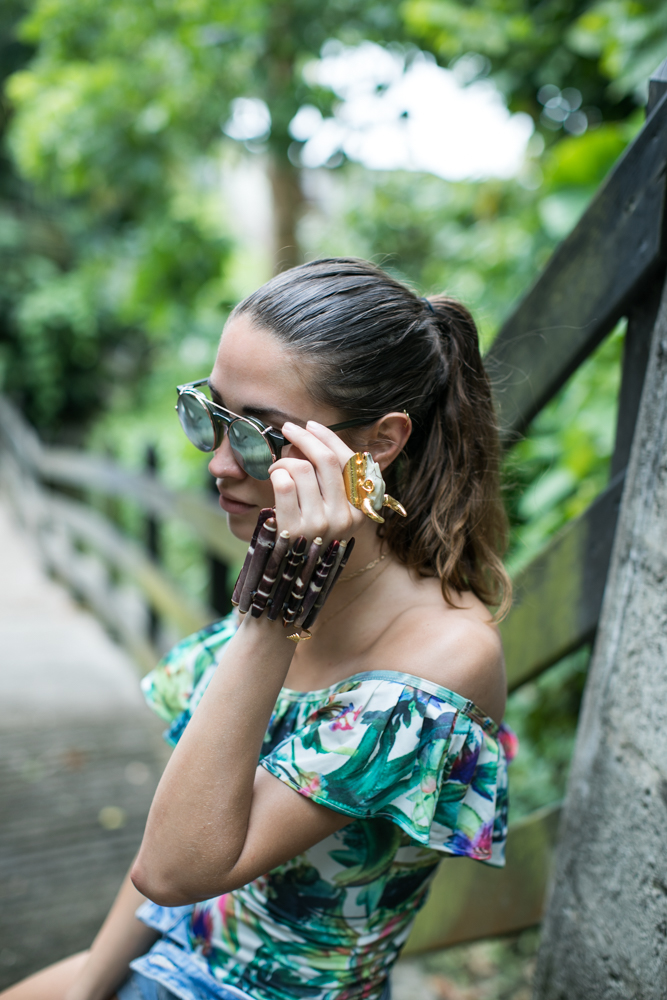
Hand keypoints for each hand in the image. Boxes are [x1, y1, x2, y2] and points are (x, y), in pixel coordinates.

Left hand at [268, 421, 363, 543]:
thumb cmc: (310, 532)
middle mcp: (345, 517)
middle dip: (303, 437)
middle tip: (287, 429)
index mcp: (361, 509)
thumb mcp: (332, 508)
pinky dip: (275, 474)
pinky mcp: (294, 529)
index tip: (310, 425)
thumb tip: (306, 438)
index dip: (328, 437)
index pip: (349, 460)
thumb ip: (328, 476)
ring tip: (278, 470)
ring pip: (302, 469)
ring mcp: (320, 524)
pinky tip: (274, 480)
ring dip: (284, 461)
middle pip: (325, 460)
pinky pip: (284, 483)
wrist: (290, 571)